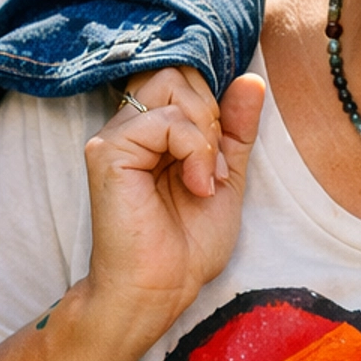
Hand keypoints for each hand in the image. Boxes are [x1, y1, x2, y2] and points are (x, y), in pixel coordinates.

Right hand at [79, 67, 262, 358]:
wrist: (161, 288)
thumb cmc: (189, 243)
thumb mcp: (227, 175)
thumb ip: (236, 126)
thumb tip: (252, 79)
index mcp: (152, 127)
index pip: (185, 75)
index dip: (215, 103)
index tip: (221, 155)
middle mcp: (128, 124)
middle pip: (178, 71)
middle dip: (212, 113)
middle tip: (213, 168)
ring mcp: (114, 136)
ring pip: (173, 86)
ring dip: (206, 134)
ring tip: (205, 181)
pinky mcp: (108, 152)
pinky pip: (165, 120)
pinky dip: (195, 150)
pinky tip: (196, 187)